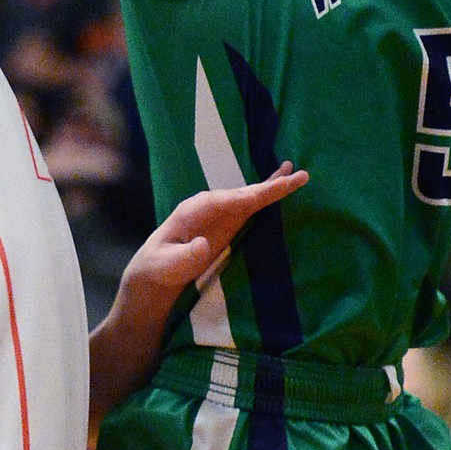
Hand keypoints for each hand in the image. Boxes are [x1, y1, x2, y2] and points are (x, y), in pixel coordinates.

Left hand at [123, 162, 308, 298]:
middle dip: (268, 186)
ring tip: (296, 174)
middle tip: (296, 175)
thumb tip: (204, 245)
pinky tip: (279, 187)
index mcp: (192, 211)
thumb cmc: (156, 270)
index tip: (267, 192)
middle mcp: (208, 207)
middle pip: (242, 194)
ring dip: (272, 187)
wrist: (154, 276)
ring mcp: (219, 215)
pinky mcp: (227, 225)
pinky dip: (266, 197)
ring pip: (249, 197)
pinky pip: (250, 208)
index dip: (246, 197)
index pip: (223, 201)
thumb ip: (181, 257)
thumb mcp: (164, 267)